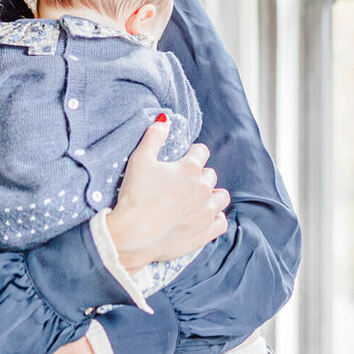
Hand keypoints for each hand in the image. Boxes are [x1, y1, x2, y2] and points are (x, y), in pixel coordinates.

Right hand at [105, 119, 230, 274]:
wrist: (132, 235)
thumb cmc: (134, 196)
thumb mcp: (140, 159)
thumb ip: (154, 136)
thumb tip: (164, 118)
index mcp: (190, 169)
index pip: (202, 151)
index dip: (191, 154)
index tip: (182, 161)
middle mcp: (203, 188)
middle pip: (210, 175)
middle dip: (199, 176)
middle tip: (181, 184)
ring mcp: (206, 212)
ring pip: (221, 197)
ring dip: (211, 196)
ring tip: (195, 200)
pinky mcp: (206, 232)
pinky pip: (222, 222)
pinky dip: (215, 218)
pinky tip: (203, 217)